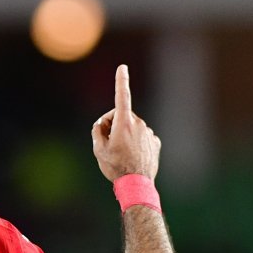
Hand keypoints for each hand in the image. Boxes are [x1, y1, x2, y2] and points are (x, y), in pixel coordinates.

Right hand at [90, 64, 160, 180]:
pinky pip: (142, 137)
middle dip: (112, 125)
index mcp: (124, 123)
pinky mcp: (155, 142)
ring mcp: (149, 133)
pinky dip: (135, 143)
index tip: (122, 67)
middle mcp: (139, 124)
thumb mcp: (98, 150)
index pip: (122, 97)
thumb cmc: (115, 167)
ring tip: (121, 155)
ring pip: (132, 128)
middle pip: (121, 116)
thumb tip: (101, 123)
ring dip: (124, 135)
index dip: (121, 81)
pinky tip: (132, 158)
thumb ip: (97, 131)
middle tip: (107, 144)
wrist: (137, 184)